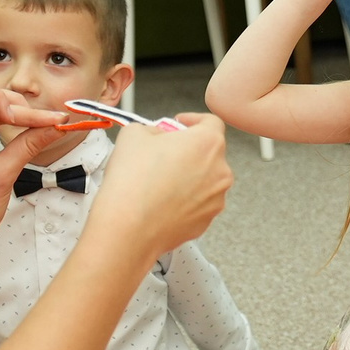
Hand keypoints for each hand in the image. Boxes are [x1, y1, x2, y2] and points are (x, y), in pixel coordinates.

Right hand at [89, 113, 233, 259]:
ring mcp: (216, 199)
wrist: (128, 228)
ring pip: (204, 180)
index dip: (192, 120)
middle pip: (208, 152)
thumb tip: (156, 135)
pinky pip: (197, 203)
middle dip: (187, 150)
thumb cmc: (132, 182)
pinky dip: (183, 199)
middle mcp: (220, 171)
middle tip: (161, 154)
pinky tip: (160, 201)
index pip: (211, 122)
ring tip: (157, 181)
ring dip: (186, 176)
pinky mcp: (205, 221)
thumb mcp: (134, 134)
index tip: (177, 125)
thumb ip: (152, 128)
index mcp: (208, 143)